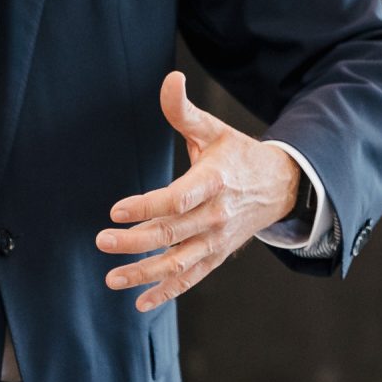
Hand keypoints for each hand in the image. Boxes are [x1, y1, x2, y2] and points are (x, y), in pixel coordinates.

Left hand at [95, 72, 302, 311]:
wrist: (280, 186)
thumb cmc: (237, 154)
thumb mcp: (214, 130)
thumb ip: (184, 111)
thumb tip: (169, 78)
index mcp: (214, 182)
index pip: (177, 199)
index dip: (147, 206)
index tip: (117, 209)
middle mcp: (216, 215)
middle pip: (172, 233)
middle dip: (135, 241)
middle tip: (101, 241)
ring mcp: (217, 240)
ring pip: (179, 263)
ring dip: (145, 274)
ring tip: (111, 279)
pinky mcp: (217, 255)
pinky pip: (191, 278)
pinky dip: (167, 292)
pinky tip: (141, 303)